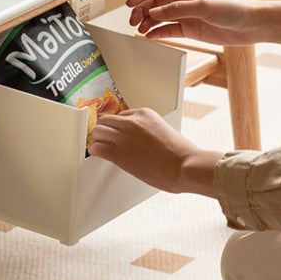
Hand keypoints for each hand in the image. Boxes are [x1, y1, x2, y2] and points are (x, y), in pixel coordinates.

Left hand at [87, 107, 221, 196]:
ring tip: (102, 148)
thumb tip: (140, 140)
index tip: (117, 134)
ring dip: (99, 140)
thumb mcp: (164, 131)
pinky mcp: (119, 153)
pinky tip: (98, 155)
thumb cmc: (181, 154)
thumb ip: (148, 131)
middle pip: (105, 120)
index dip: (118, 127)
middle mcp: (133, 122)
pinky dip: (95, 151)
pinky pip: (96, 148)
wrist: (185, 166)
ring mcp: (125, 136)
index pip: (121, 115)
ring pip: (98, 132)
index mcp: (145, 114)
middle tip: (106, 141)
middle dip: (105, 131)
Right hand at [126, 0, 263, 46]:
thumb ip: (177, 9)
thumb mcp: (204, 7)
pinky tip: (149, 37)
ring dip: (147, 22)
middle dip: (141, 10)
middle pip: (154, 2)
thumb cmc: (234, 9)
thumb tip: (154, 13)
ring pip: (159, 17)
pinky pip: (168, 30)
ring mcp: (186, 14)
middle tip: (132, 21)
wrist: (252, 25)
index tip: (130, 4)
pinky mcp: (190, 29)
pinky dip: (156, 33)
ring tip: (138, 31)